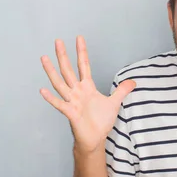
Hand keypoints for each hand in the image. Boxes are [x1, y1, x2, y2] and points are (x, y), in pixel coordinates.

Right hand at [40, 36, 135, 153]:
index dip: (82, 52)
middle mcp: (77, 92)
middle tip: (58, 41)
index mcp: (87, 87)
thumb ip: (121, 91)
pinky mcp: (70, 113)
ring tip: (44, 58)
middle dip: (64, 56)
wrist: (95, 139)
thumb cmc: (100, 121)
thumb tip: (133, 82)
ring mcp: (72, 101)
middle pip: (68, 70)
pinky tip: (42, 90)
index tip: (79, 38)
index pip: (84, 66)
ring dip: (51, 71)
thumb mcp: (114, 103)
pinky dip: (51, 98)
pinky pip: (59, 104)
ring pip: (60, 84)